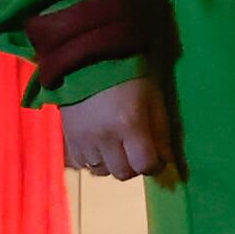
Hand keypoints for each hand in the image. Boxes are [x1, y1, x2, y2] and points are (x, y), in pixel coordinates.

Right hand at [61, 76, 180, 182]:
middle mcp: (106, 137)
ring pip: (102, 171)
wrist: (89, 60)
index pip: (145, 165)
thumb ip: (161, 131)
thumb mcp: (153, 99)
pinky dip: (94, 160)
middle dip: (134, 167)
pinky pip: (83, 164)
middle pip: (123, 173)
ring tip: (116, 149)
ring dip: (113, 164)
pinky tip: (99, 147)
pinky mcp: (69, 138)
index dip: (155, 166)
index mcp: (130, 125)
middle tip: (137, 153)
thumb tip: (166, 159)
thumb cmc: (129, 77)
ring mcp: (84, 140)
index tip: (157, 159)